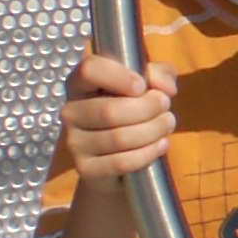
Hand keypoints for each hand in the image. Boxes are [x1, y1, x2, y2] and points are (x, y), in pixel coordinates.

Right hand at [61, 49, 178, 182]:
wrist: (118, 155)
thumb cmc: (132, 108)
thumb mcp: (149, 84)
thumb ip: (159, 74)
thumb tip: (163, 88)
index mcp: (81, 83)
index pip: (89, 70)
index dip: (120, 76)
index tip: (142, 86)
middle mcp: (71, 111)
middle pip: (110, 111)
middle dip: (149, 108)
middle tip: (165, 107)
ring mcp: (74, 142)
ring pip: (119, 138)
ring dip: (153, 130)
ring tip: (166, 124)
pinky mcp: (85, 168)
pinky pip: (121, 162)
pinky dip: (149, 153)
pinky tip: (161, 144)